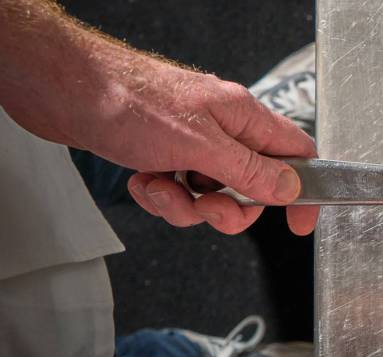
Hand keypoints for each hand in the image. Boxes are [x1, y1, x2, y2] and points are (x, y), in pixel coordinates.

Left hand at [106, 59, 317, 234]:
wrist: (61, 88)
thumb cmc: (126, 100)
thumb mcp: (200, 145)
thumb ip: (249, 170)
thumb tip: (290, 188)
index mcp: (243, 117)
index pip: (297, 154)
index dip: (303, 190)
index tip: (299, 223)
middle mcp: (222, 129)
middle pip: (252, 186)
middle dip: (229, 210)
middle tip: (206, 208)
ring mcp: (191, 141)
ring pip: (211, 196)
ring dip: (185, 206)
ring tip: (160, 188)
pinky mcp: (162, 153)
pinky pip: (178, 192)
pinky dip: (160, 195)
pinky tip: (142, 180)